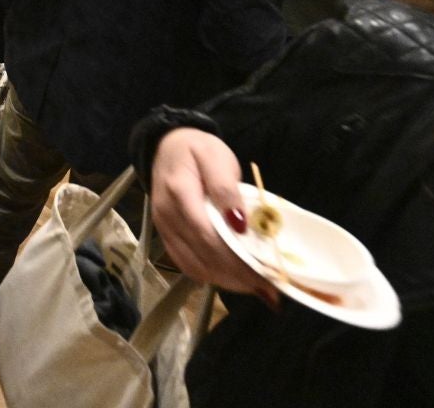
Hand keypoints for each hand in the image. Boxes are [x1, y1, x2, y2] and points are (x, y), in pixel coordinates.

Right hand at [150, 128, 278, 303]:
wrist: (167, 145)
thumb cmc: (197, 150)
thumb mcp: (216, 156)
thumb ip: (225, 188)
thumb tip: (239, 224)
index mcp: (179, 194)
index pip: (207, 236)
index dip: (236, 260)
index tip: (266, 273)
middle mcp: (167, 216)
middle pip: (203, 256)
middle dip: (237, 275)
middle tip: (269, 287)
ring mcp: (164, 229)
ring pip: (195, 266)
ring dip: (226, 280)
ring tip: (255, 286)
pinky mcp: (166, 236)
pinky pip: (187, 265)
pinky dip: (211, 276)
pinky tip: (233, 278)